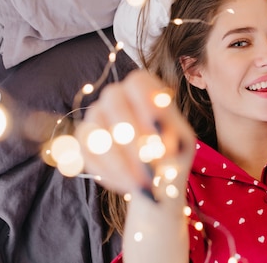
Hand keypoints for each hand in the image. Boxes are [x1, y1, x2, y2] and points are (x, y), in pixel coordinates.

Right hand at [74, 69, 195, 200]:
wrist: (156, 180)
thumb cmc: (173, 153)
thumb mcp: (182, 143)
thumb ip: (173, 135)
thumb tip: (161, 141)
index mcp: (145, 88)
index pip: (137, 81)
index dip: (146, 103)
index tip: (158, 132)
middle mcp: (116, 95)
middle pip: (114, 101)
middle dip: (131, 137)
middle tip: (149, 167)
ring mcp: (96, 115)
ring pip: (96, 130)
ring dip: (119, 161)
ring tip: (142, 184)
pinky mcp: (84, 140)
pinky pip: (87, 152)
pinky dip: (108, 172)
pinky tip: (127, 185)